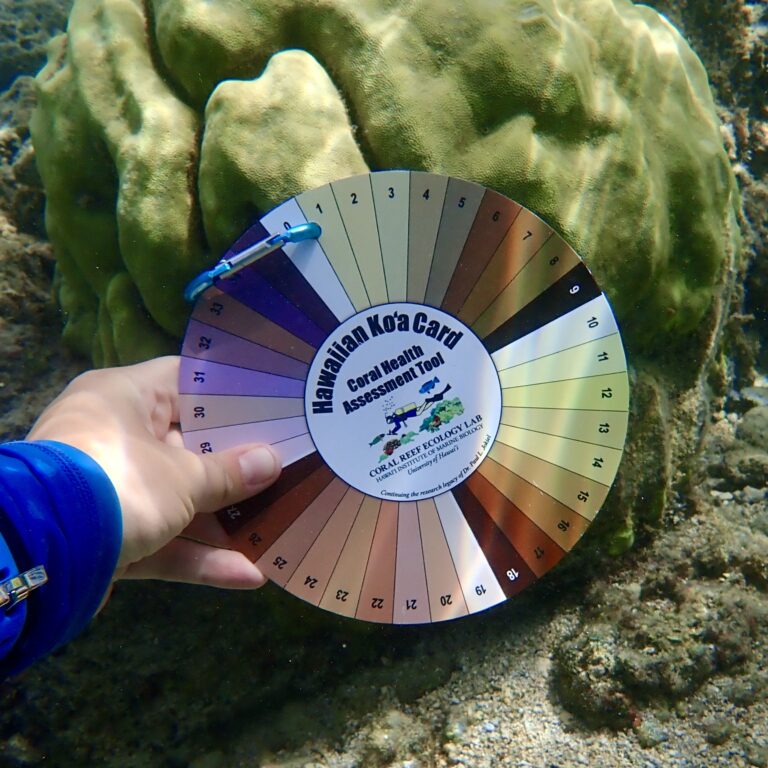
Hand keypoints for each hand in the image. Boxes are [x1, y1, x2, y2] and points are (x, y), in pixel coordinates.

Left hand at [27, 356, 279, 588]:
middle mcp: (113, 436)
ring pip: (176, 500)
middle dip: (234, 466)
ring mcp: (108, 490)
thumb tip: (271, 463)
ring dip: (221, 519)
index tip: (270, 403)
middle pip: (186, 446)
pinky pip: (161, 540)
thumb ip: (229, 472)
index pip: (184, 381)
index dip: (229, 392)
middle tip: (284, 464)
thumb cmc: (120, 483)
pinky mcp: (107, 537)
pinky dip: (198, 556)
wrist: (42, 556)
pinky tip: (248, 574)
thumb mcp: (183, 477)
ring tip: (273, 528)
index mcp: (123, 398)